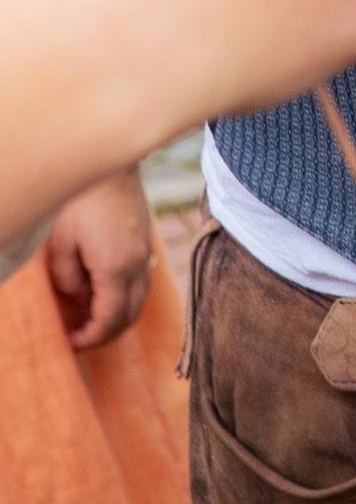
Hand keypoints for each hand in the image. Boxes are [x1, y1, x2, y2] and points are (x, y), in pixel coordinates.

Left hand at [46, 171, 154, 350]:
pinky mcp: (146, 242)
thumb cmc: (80, 198)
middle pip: (130, 316)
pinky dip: (127, 297)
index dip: (91, 337)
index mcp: (116, 268)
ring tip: (91, 317)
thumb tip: (76, 295)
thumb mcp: (60, 241)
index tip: (71, 342)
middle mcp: (138, 265)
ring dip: (118, 316)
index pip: (109, 320)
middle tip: (81, 336)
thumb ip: (66, 277)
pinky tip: (105, 291)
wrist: (109, 160)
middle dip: (106, 334)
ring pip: (140, 301)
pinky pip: (142, 282)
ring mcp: (146, 253)